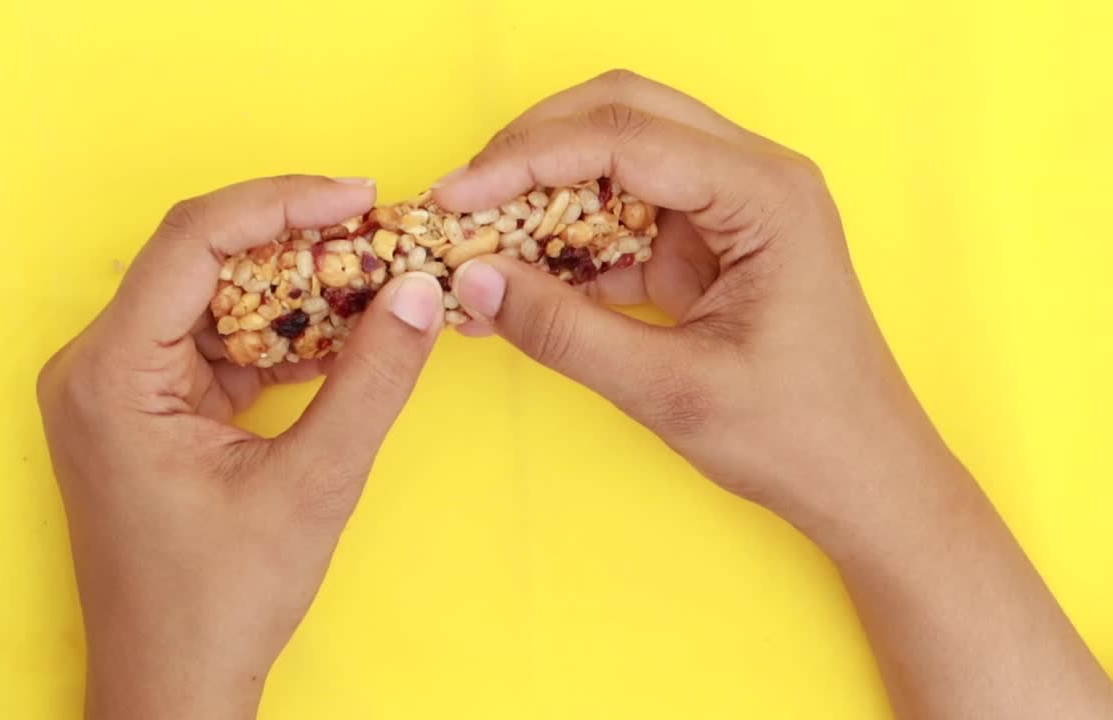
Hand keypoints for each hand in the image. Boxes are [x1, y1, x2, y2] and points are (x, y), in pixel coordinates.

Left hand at [37, 176, 444, 719]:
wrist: (174, 683)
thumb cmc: (219, 601)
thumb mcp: (312, 486)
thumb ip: (371, 383)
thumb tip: (416, 293)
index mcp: (111, 375)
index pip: (193, 241)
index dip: (281, 204)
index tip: (358, 195)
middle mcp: (99, 368)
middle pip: (202, 262)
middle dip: (296, 244)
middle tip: (379, 236)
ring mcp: (120, 390)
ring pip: (214, 300)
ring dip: (294, 289)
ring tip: (373, 279)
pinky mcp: (149, 412)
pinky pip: (217, 344)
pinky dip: (279, 336)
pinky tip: (341, 334)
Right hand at [435, 71, 1112, 718]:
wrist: (864, 481)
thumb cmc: (798, 436)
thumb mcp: (670, 389)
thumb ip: (566, 331)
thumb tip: (474, 282)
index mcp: (765, 195)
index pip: (624, 137)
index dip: (527, 159)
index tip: (456, 198)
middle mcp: (753, 179)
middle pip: (621, 115)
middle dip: (532, 150)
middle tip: (462, 201)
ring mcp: (732, 208)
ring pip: (618, 156)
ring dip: (546, 191)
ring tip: (480, 239)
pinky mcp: (711, 244)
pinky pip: (626, 215)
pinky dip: (569, 241)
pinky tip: (522, 281)